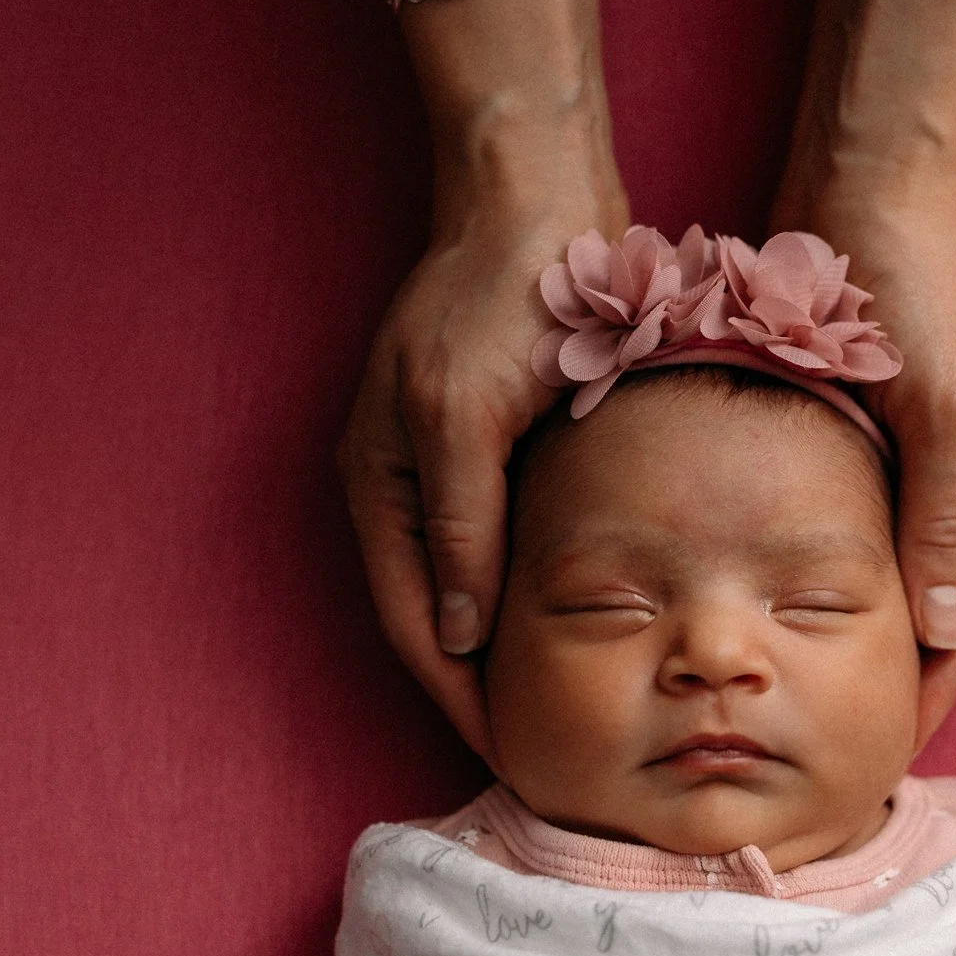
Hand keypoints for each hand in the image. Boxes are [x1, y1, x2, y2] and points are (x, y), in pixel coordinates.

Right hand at [338, 127, 627, 770]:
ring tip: (556, 712)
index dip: (460, 697)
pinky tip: (574, 629)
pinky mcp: (488, 446)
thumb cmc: (504, 295)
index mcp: (381, 482)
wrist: (537, 200)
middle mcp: (400, 483)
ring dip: (501, 652)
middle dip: (477, 691)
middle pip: (435, 620)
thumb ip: (460, 524)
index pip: (417, 625)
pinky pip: (500, 546)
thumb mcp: (468, 415)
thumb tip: (456, 635)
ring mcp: (441, 465)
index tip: (511, 755)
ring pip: (467, 589)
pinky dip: (527, 597)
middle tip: (539, 755)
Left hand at [772, 173, 955, 747]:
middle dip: (907, 667)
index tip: (888, 744)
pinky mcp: (891, 437)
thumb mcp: (940, 409)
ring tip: (824, 703)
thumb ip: (940, 519)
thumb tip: (945, 631)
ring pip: (908, 570)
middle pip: (951, 598)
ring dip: (871, 627)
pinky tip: (801, 620)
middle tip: (847, 745)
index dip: (936, 677)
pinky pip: (870, 527)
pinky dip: (842, 573)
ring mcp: (944, 456)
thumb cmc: (915, 286)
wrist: (865, 186)